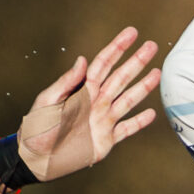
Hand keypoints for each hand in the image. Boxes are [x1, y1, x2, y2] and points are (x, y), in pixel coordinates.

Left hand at [14, 27, 162, 182]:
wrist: (36, 159)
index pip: (103, 64)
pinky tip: (151, 113)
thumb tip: (83, 61)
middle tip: (151, 46)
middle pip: (120, 78)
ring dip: (143, 87)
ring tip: (157, 73)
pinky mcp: (106, 140)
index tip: (131, 33)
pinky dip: (139, 122)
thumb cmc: (36, 129)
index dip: (117, 48)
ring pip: (128, 100)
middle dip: (136, 61)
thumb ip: (66, 83)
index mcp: (81, 90)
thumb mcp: (46, 102)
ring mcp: (103, 121)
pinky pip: (127, 129)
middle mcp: (96, 102)